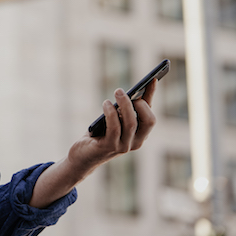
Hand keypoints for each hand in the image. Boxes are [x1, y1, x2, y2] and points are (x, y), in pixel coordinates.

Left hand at [28, 80, 156, 207]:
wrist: (83, 156)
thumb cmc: (100, 134)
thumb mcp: (114, 120)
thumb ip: (124, 108)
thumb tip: (135, 88)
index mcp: (140, 136)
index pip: (151, 116)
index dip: (152, 97)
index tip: (152, 79)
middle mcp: (135, 142)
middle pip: (148, 121)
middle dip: (140, 103)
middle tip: (126, 90)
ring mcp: (123, 146)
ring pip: (131, 123)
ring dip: (124, 104)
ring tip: (117, 91)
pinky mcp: (108, 147)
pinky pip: (114, 128)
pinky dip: (111, 113)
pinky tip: (106, 103)